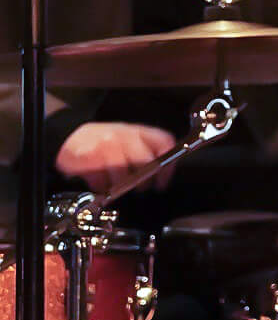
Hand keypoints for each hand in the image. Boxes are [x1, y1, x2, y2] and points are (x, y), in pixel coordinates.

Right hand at [55, 122, 178, 194]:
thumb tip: (162, 171)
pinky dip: (101, 187)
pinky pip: (101, 179)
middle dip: (144, 179)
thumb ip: (145, 150)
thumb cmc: (101, 141)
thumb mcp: (127, 139)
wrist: (67, 137)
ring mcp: (107, 145)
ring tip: (114, 185)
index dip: (168, 163)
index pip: (163, 141)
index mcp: (138, 131)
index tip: (163, 180)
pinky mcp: (89, 157)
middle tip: (140, 188)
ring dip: (119, 185)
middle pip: (145, 160)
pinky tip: (99, 182)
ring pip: (123, 173)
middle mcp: (124, 136)